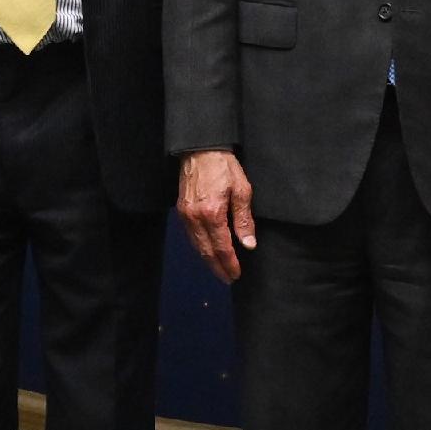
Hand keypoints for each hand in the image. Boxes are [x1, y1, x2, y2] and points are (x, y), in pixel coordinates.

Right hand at [177, 150, 258, 282]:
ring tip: (220, 270)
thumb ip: (244, 220)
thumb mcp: (242, 191)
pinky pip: (191, 236)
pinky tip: (208, 252)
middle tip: (228, 278)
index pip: (222, 247)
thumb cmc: (224, 167)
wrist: (201, 151)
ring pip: (197, 246)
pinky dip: (200, 248)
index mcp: (213, 214)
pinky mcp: (181, 211)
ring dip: (208, 260)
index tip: (236, 274)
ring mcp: (186, 215)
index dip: (230, 263)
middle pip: (206, 251)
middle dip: (218, 268)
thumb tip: (248, 244)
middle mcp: (196, 218)